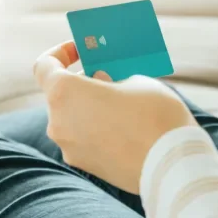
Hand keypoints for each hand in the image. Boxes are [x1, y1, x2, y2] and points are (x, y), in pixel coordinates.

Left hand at [33, 42, 196, 193]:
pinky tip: (127, 129)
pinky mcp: (85, 166)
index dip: (61, 53)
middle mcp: (58, 122)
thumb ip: (112, 79)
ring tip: (123, 105)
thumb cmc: (156, 116)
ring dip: (91, 109)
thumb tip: (102, 85)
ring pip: (74, 119)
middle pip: (61, 95)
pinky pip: (86, 140)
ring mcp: (69, 148)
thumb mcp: (138, 81)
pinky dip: (99, 130)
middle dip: (83, 84)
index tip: (82, 51)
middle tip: (111, 77)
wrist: (173, 165)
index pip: (45, 66)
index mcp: (65, 93)